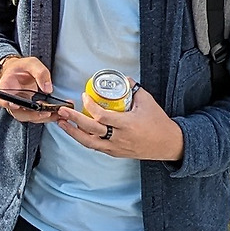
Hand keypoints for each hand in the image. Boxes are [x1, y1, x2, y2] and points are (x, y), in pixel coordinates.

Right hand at [0, 54, 66, 122]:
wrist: (20, 71)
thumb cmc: (22, 67)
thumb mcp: (31, 63)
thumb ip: (39, 72)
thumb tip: (47, 89)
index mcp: (4, 88)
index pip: (0, 99)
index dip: (6, 103)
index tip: (15, 105)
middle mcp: (10, 101)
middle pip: (18, 113)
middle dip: (33, 115)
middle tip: (46, 112)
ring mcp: (19, 107)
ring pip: (29, 117)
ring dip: (43, 117)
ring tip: (56, 113)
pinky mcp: (28, 110)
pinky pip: (36, 116)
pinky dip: (47, 116)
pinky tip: (57, 113)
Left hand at [54, 84, 183, 162]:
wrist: (168, 144)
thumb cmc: (158, 122)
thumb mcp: (147, 102)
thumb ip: (134, 88)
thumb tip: (123, 77)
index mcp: (127, 124)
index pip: (102, 117)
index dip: (90, 106)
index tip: (84, 96)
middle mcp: (119, 138)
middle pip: (91, 131)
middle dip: (74, 120)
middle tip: (61, 111)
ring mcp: (116, 147)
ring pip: (89, 143)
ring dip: (73, 133)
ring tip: (61, 123)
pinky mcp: (115, 153)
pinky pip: (96, 147)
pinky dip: (84, 139)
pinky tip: (76, 132)